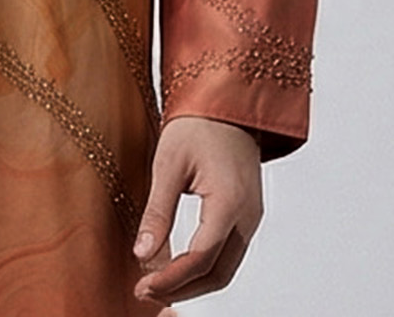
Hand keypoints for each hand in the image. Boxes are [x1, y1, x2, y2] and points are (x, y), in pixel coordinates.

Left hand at [132, 115, 262, 305]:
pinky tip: (179, 265)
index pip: (201, 257)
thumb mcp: (169, 163)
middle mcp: (248, 215)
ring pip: (227, 267)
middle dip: (183, 289)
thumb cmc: (197, 124)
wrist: (226, 102)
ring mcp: (251, 216)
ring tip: (158, 283)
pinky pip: (229, 252)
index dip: (171, 279)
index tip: (142, 287)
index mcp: (230, 201)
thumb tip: (142, 255)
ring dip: (194, 282)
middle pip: (219, 273)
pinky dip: (205, 267)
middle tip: (146, 292)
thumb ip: (158, 211)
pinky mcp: (247, 213)